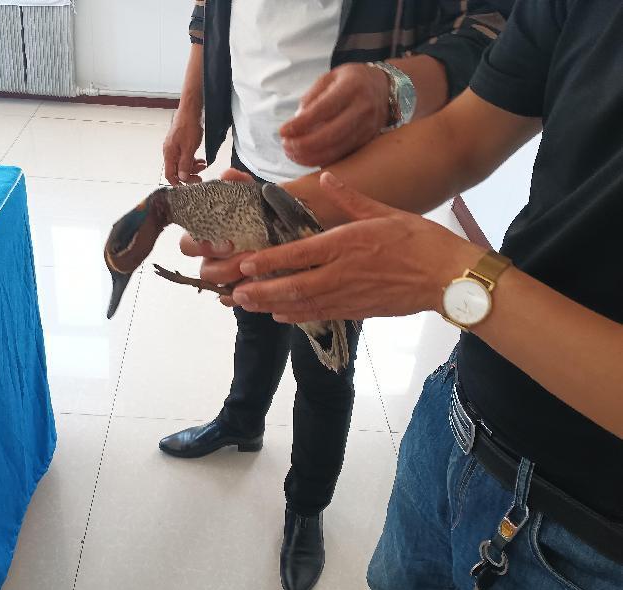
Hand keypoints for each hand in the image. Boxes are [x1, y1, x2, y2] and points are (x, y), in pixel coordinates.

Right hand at [163, 110, 205, 184]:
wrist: (190, 110)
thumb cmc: (189, 125)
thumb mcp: (189, 147)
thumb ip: (185, 164)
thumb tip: (182, 177)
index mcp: (169, 154)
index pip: (169, 175)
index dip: (178, 183)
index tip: (189, 186)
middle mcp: (169, 152)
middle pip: (177, 170)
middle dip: (189, 174)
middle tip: (201, 176)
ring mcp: (174, 147)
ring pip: (182, 164)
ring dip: (192, 167)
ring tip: (204, 165)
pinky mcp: (180, 143)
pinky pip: (185, 156)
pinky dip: (193, 160)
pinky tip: (201, 160)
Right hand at [178, 168, 255, 304]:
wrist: (293, 226)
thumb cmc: (267, 212)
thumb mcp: (255, 195)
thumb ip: (240, 185)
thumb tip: (227, 175)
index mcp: (209, 235)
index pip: (187, 245)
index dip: (200, 246)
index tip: (226, 242)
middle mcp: (213, 258)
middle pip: (204, 271)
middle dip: (223, 266)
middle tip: (245, 257)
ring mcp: (227, 276)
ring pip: (218, 286)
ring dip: (236, 278)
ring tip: (258, 269)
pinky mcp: (241, 289)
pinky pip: (232, 299)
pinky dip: (241, 296)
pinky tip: (256, 288)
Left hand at [231, 173, 484, 321]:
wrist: (448, 278)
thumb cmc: (420, 241)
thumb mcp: (384, 211)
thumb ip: (350, 198)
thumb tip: (327, 179)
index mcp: (346, 244)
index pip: (298, 254)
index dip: (268, 261)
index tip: (245, 264)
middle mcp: (341, 272)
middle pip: (292, 286)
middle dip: (261, 290)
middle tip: (235, 293)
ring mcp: (348, 295)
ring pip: (302, 304)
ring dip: (272, 305)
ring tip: (247, 306)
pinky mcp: (357, 310)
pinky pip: (320, 315)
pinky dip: (297, 316)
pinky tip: (280, 316)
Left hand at [280, 63, 390, 166]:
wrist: (385, 88)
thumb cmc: (351, 81)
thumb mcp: (331, 78)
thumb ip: (312, 97)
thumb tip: (296, 121)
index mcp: (352, 87)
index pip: (323, 109)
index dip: (300, 124)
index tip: (282, 131)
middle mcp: (363, 108)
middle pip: (330, 135)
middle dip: (303, 145)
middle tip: (285, 145)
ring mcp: (367, 128)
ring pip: (336, 150)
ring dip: (309, 156)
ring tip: (291, 153)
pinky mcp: (367, 142)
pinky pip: (342, 156)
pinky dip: (320, 160)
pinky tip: (305, 158)